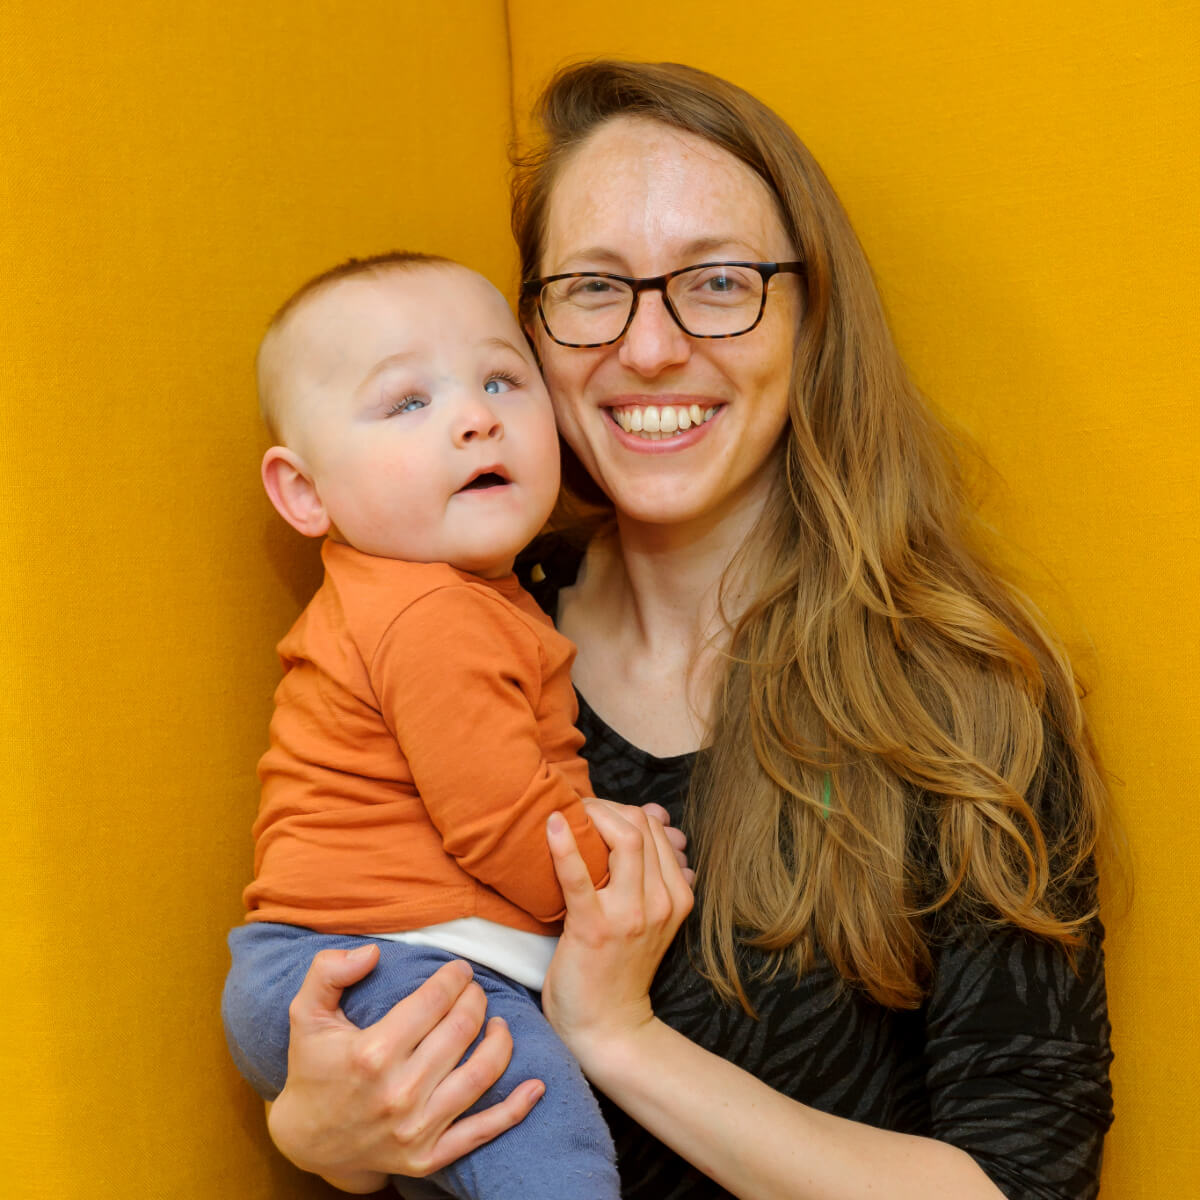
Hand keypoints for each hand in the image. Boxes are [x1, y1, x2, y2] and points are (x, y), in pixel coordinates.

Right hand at [267, 946, 542, 1188]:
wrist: (307, 1141)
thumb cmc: (313, 1068)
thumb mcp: (305, 1014)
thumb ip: (328, 972)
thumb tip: (371, 951)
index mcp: (371, 1053)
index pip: (433, 1001)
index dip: (454, 977)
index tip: (460, 969)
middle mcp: (397, 1093)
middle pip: (461, 1031)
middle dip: (476, 1000)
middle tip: (474, 990)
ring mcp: (416, 1129)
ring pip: (480, 1074)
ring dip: (500, 1041)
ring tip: (497, 1022)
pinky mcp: (429, 1157)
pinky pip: (483, 1131)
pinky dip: (515, 1109)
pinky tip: (536, 1085)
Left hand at [541, 800, 693, 1070]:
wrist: (609, 1028)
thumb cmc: (620, 969)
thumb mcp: (652, 918)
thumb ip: (656, 873)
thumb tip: (659, 822)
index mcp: (677, 895)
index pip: (654, 828)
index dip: (623, 810)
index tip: (595, 812)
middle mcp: (662, 901)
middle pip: (641, 826)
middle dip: (606, 807)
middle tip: (577, 810)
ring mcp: (631, 915)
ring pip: (625, 839)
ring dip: (592, 817)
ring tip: (567, 814)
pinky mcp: (595, 928)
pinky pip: (581, 876)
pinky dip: (565, 846)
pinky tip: (552, 825)